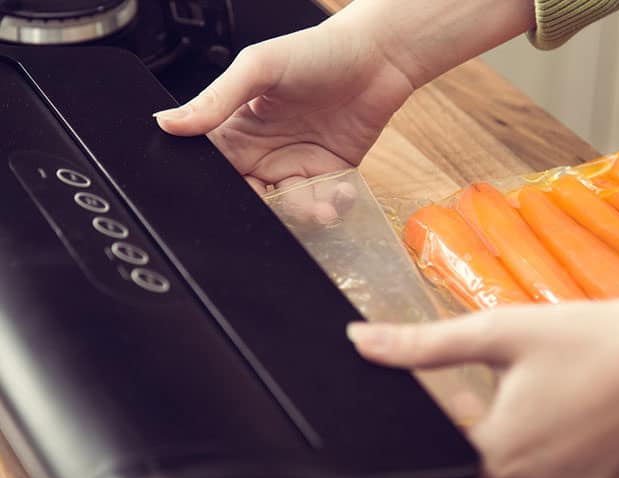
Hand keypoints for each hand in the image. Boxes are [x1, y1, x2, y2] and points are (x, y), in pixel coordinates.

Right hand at [154, 18, 413, 224]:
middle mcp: (266, 152)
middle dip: (268, 209)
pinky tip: (340, 193)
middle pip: (253, 199)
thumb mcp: (258, 68)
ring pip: (290, 208)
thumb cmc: (318, 50)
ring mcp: (299, 165)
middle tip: (283, 200)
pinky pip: (323, 203)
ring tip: (323, 205)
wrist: (378, 56)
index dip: (220, 188)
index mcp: (238, 129)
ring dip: (305, 213)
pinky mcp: (331, 174)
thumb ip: (215, 100)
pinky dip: (332, 206)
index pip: (216, 169)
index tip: (236, 193)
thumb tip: (168, 122)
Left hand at [346, 296, 618, 477]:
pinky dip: (556, 459)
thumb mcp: (493, 333)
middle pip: (481, 473)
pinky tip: (569, 418)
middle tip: (497, 390)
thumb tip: (360, 341)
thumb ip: (420, 345)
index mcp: (496, 455)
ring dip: (519, 448)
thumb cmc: (582, 340)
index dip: (450, 424)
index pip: (445, 458)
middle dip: (482, 435)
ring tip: (535, 399)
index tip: (466, 394)